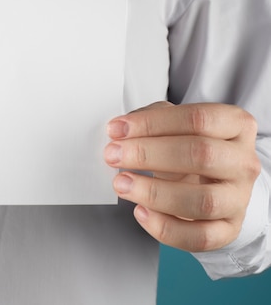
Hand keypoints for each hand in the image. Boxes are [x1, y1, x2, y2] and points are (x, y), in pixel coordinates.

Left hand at [104, 101, 259, 251]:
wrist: (211, 183)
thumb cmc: (189, 149)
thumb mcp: (173, 125)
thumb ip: (150, 120)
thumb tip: (121, 130)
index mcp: (235, 126)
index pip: (197, 119)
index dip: (152, 123)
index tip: (116, 129)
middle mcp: (243, 162)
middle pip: (201, 154)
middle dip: (148, 154)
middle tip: (113, 155)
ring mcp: (238, 198)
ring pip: (202, 201)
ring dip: (154, 193)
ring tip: (122, 184)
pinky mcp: (228, 230)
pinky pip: (199, 236)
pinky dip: (165, 227)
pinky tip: (140, 212)